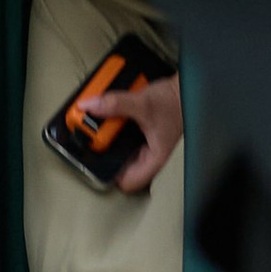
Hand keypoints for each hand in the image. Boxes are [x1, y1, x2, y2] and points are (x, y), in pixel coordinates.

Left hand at [83, 71, 183, 194]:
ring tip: (95, 118)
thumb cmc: (175, 103)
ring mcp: (142, 144)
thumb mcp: (143, 104)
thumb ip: (116, 104)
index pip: (127, 182)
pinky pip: (118, 132)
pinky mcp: (138, 131)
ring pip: (116, 146)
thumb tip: (90, 107)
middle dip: (102, 148)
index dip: (107, 172)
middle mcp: (147, 155)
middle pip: (117, 162)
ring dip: (105, 133)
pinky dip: (111, 123)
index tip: (92, 157)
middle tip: (88, 131)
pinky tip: (106, 110)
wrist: (182, 89)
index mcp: (153, 159)